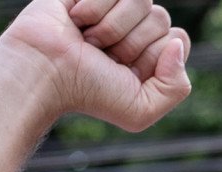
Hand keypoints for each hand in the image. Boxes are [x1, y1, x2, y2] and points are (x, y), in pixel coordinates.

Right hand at [1, 0, 190, 131]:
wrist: (44, 72)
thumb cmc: (88, 94)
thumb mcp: (140, 110)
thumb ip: (177, 87)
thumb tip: (178, 41)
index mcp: (148, 56)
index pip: (177, 39)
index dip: (155, 56)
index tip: (127, 72)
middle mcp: (133, 30)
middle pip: (161, 19)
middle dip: (132, 43)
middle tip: (103, 57)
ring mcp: (112, 7)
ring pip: (142, 0)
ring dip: (113, 26)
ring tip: (89, 40)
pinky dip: (95, 7)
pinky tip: (76, 20)